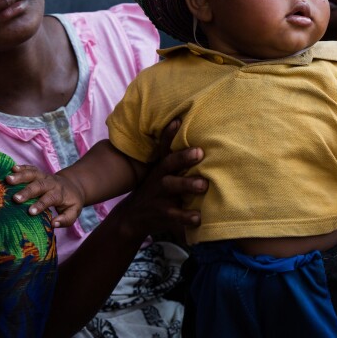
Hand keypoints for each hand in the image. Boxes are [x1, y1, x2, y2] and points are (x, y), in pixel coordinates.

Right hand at [9, 166, 84, 227]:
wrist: (73, 185)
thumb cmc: (71, 202)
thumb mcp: (74, 212)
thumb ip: (66, 219)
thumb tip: (53, 223)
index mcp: (60, 193)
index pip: (50, 198)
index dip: (41, 204)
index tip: (30, 212)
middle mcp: (52, 183)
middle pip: (40, 185)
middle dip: (27, 191)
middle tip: (15, 198)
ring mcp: (45, 176)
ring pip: (33, 174)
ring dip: (21, 176)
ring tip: (8, 179)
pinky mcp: (39, 173)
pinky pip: (31, 168)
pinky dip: (21, 168)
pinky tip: (11, 170)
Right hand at [122, 118, 206, 240]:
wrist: (132, 217)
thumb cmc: (156, 189)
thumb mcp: (160, 172)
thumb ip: (175, 158)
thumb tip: (191, 133)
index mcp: (161, 167)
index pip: (164, 147)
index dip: (169, 133)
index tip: (178, 120)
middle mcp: (160, 178)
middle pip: (169, 164)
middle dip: (183, 157)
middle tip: (199, 152)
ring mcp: (160, 195)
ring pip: (172, 187)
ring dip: (187, 185)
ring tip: (203, 184)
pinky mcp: (163, 214)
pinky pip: (175, 215)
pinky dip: (186, 217)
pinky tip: (198, 217)